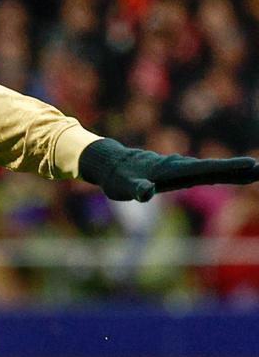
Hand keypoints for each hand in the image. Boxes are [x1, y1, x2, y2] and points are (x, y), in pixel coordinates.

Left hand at [79, 138, 258, 202]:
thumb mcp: (124, 187)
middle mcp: (181, 167)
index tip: (250, 166)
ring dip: (235, 171)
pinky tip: (237, 175)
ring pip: (213, 170)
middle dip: (239, 170)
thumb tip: (146, 193)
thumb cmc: (117, 178)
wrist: (112, 164)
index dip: (228, 169)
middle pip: (215, 169)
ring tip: (257, 171)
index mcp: (172, 170)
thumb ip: (137, 189)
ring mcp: (181, 169)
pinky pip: (205, 173)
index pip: (205, 170)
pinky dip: (223, 173)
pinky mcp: (179, 173)